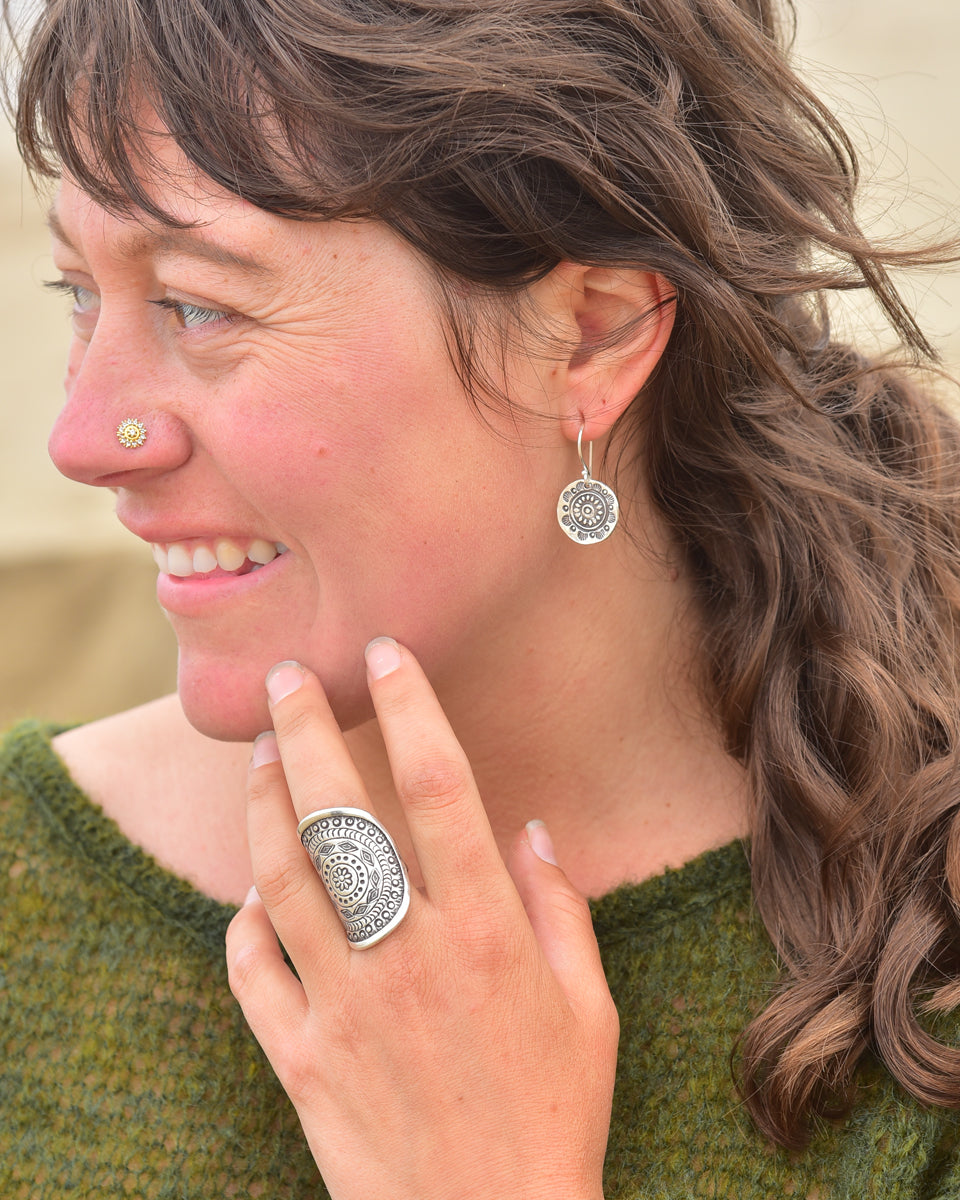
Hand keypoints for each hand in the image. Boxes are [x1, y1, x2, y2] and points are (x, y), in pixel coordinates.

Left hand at [225, 639, 618, 1199]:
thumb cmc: (553, 1116)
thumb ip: (561, 910)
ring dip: (262, 809)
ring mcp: (345, 1005)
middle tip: (284, 677)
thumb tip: (533, 828)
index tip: (386, 653)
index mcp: (487, 932)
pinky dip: (242, 922)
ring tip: (257, 758)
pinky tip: (250, 890)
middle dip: (307, 731)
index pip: (441, 787)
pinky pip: (251, 973)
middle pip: (341, 817)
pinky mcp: (300, 1059)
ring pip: (282, 880)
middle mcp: (409, 954)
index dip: (411, 707)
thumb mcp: (589, 1008)